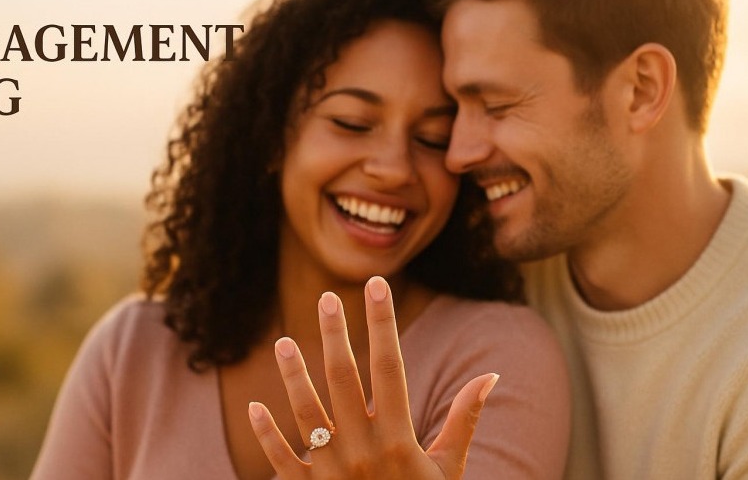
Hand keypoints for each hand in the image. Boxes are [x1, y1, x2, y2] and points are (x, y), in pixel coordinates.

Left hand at [247, 276, 498, 478]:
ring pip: (307, 415)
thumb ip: (464, 421)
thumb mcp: (449, 469)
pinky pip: (283, 461)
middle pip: (344, 380)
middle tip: (327, 299)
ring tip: (283, 342)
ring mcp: (333, 473)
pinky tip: (255, 406)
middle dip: (336, 336)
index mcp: (400, 439)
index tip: (377, 287)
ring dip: (294, 377)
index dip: (382, 323)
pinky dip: (266, 435)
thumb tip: (492, 377)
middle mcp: (363, 451)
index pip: (390, 367)